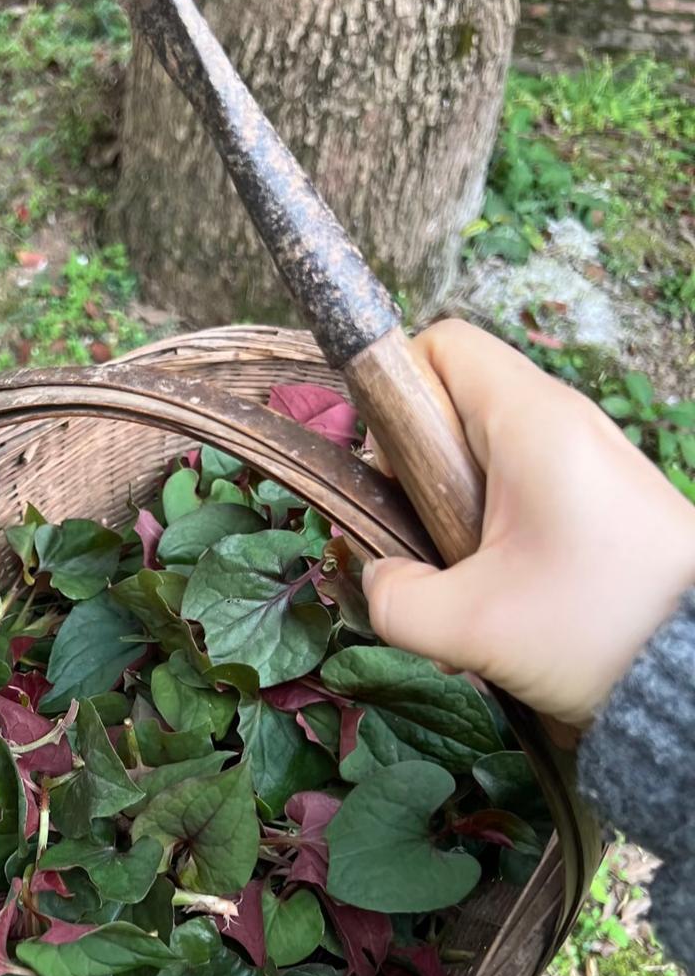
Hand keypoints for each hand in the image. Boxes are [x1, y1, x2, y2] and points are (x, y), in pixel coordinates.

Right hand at [362, 319, 694, 726]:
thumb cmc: (599, 629)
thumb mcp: (471, 626)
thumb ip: (395, 600)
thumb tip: (376, 577)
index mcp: (533, 423)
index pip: (443, 346)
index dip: (396, 396)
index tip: (387, 473)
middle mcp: (563, 424)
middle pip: (456, 407)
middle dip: (416, 474)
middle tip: (418, 541)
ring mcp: (583, 461)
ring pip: (483, 459)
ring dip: (451, 518)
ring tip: (458, 587)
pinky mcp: (596, 500)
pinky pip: (519, 494)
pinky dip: (490, 537)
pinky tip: (494, 601)